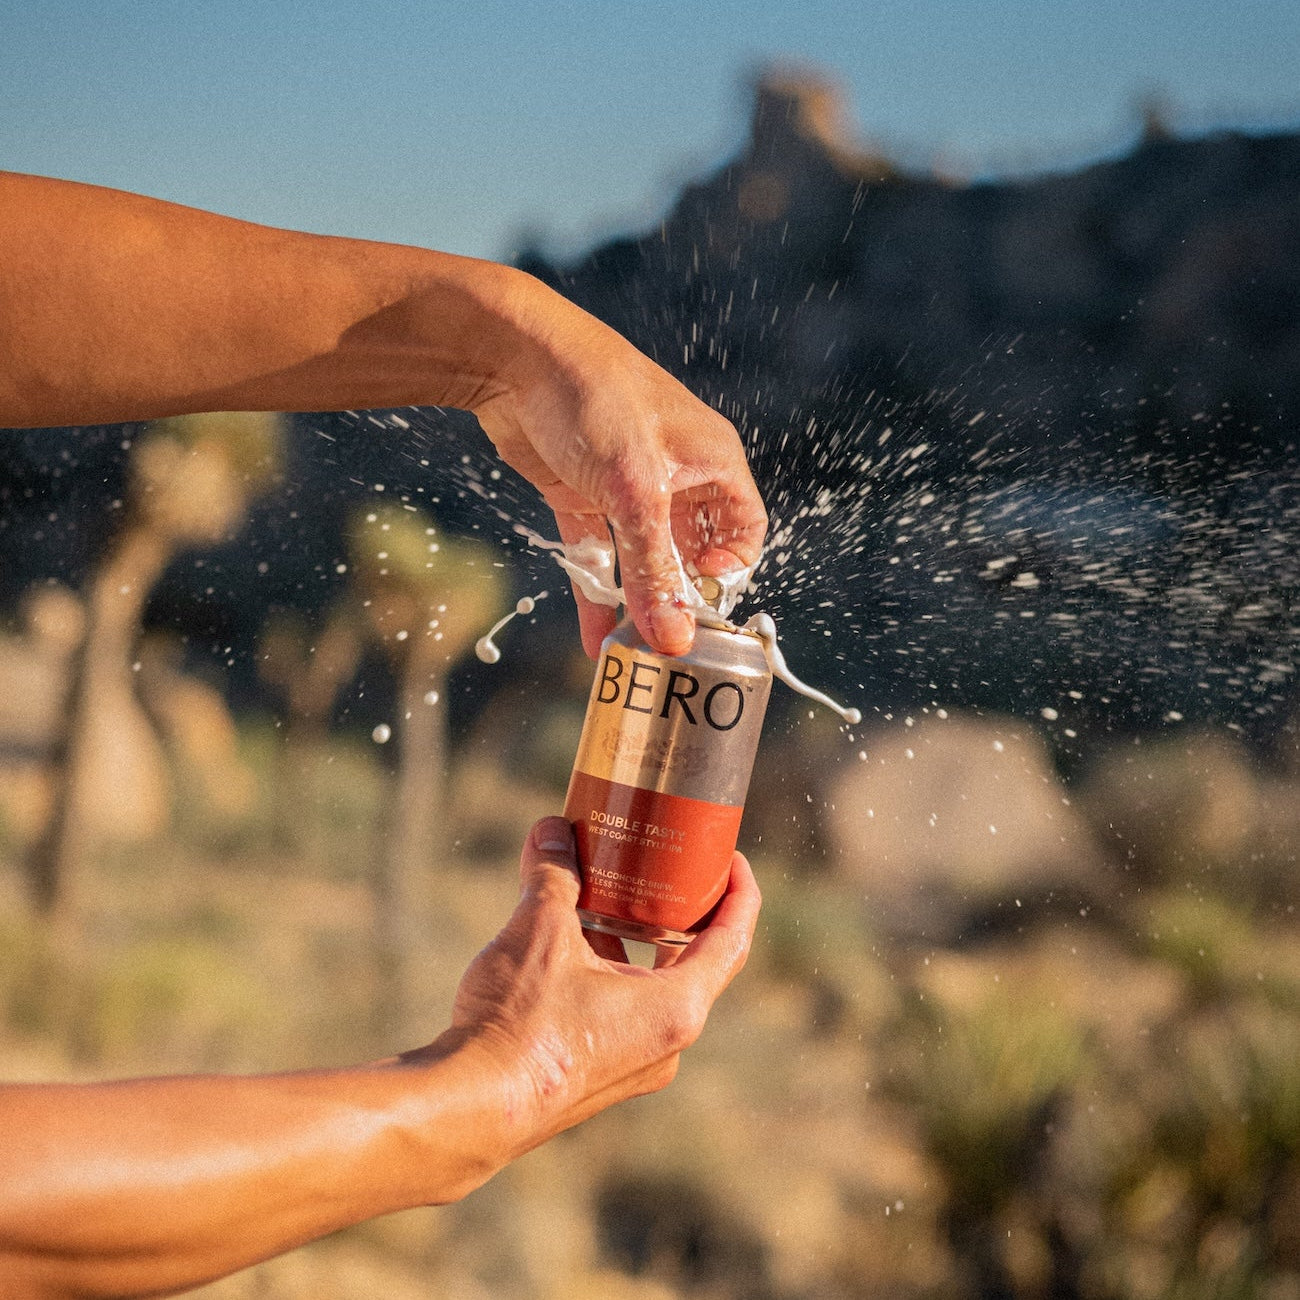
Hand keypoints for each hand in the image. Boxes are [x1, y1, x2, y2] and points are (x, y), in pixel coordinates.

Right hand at [444, 816, 759, 1157]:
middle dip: (686, 912)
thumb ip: (553, 875)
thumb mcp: (540, 930)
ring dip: (639, 941)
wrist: (472, 1109)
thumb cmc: (519, 1023)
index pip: (732, 940)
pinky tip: (575, 943)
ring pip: (654, 988)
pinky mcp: (601, 1075)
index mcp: (675, 1007)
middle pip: (698, 963)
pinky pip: (625, 1011)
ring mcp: (636, 1065)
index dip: (739, 892)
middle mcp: (668, 1042)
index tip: (731, 858)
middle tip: (671, 870)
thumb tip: (552, 831)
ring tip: (614, 895)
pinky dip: (613, 972)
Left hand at [471, 280, 767, 657]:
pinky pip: (599, 552)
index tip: (700, 606)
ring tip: (628, 650)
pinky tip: (592, 635)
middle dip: (678, 597)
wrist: (515, 355)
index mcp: (711, 460)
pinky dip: (596, 591)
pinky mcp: (583, 493)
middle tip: (664, 642)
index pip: (744, 528)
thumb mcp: (635, 492)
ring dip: (636, 601)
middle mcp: (676, 473)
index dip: (729, 571)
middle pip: (691, 550)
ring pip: (642, 556)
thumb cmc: (594, 399)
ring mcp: (628, 485)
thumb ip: (654, 569)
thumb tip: (673, 637)